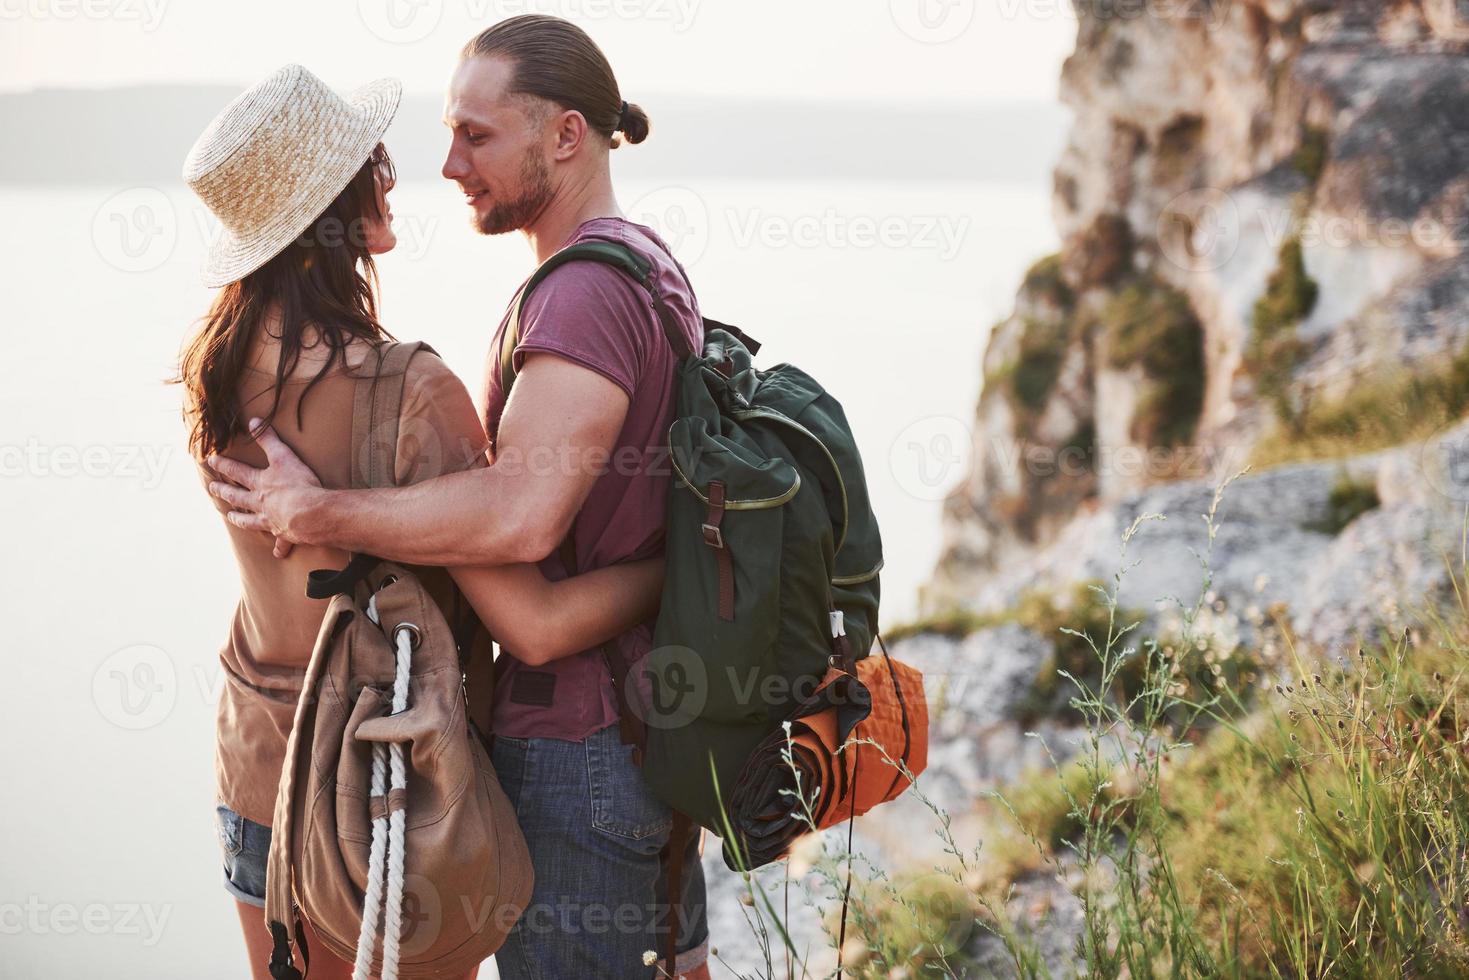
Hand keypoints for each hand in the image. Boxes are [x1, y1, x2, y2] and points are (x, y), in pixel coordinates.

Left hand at [206, 418, 326, 557]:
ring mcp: (271, 520)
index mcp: (260, 484)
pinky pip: (282, 542)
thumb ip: (268, 439)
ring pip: (251, 520)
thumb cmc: (299, 484)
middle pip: (238, 497)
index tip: (210, 460)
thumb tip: (253, 420)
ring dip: (241, 519)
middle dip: (224, 492)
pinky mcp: (286, 534)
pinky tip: (278, 552)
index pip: (237, 471)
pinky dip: (280, 547)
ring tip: (231, 518)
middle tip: (212, 489)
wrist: (310, 514)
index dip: (224, 465)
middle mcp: (261, 503)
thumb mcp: (283, 456)